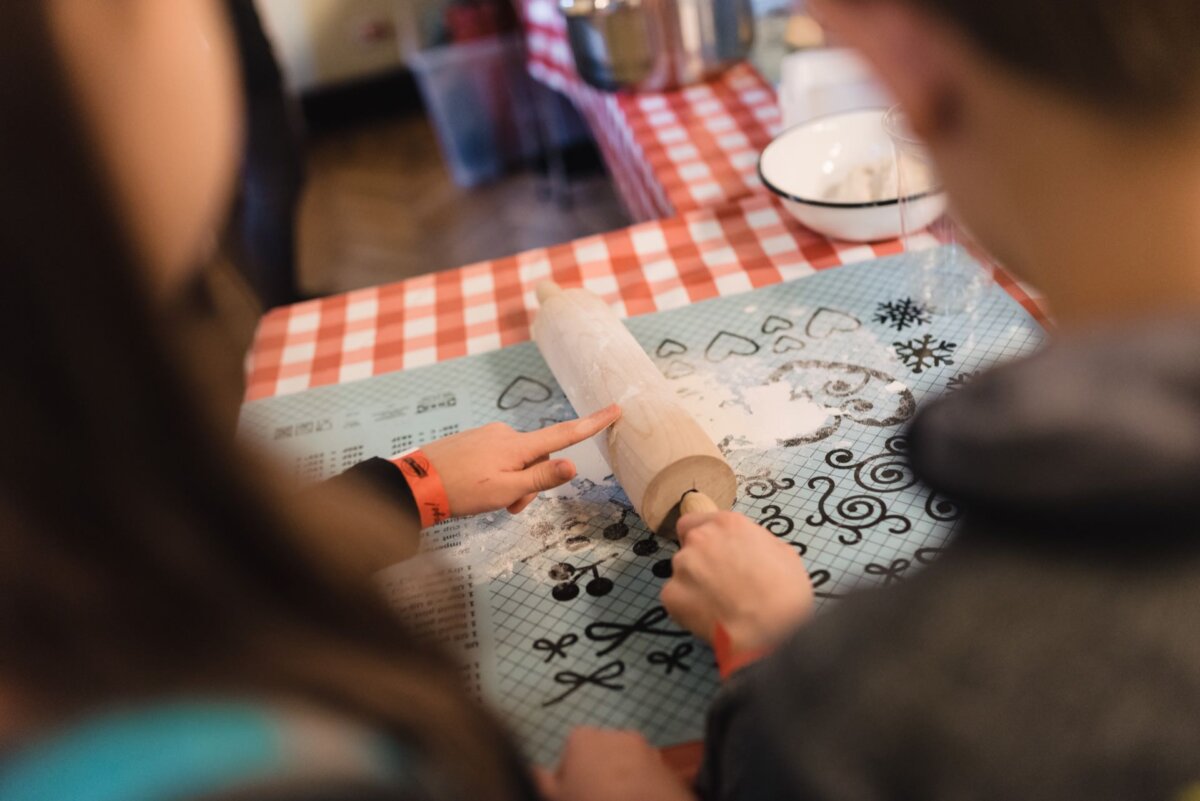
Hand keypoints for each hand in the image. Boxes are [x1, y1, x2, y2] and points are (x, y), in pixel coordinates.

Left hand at [421, 404, 619, 516]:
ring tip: (490, 503)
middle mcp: (505, 434)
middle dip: (531, 484)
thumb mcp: (505, 491)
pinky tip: (476, 491)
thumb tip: (573, 466)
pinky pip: (497, 459)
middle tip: (510, 508)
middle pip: (537, 458)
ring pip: (516, 462)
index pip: (564, 434)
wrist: (415, 484)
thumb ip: (540, 479)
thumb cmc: (461, 491)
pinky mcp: (473, 442)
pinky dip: (497, 477)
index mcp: (517, 445)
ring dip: (512, 484)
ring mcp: (487, 436)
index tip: (615, 409)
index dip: (592, 424)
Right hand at [537, 728, 695, 800]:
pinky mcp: (664, 764)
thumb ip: (540, 781)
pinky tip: (638, 800)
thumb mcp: (555, 797)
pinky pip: (646, 775)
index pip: (569, 755)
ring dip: (620, 781)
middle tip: (595, 799)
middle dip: (596, 776)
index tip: (572, 796)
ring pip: (624, 766)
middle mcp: (613, 733)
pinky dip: (642, 787)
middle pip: (598, 757)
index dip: (568, 780)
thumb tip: (533, 771)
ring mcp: (642, 747)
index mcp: (582, 737)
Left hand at [661, 512, 813, 653]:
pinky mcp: (671, 594)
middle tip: (720, 583)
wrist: (771, 628)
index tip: (712, 553)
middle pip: (688, 547)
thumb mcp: (782, 552)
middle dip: (700, 563)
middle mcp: (700, 538)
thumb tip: (747, 549)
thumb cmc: (785, 592)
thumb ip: (755, 542)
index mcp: (727, 524)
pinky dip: (688, 608)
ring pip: (681, 573)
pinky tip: (709, 617)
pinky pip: (676, 598)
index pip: (695, 522)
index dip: (703, 539)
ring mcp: (682, 566)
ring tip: (719, 605)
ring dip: (694, 585)